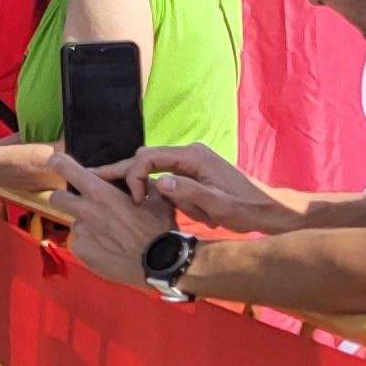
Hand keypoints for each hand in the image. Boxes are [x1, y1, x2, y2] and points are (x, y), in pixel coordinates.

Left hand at [52, 155, 173, 289]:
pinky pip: (80, 242)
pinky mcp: (80, 251)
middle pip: (57, 198)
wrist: (160, 264)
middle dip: (65, 199)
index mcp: (100, 193)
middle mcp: (85, 211)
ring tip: (108, 235)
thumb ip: (142, 185)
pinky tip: (108, 249)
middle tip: (82, 205)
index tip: (55, 162)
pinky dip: (90, 244)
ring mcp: (80, 232)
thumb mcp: (157, 199)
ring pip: (74, 224)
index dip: (58, 163)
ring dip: (86, 226)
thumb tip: (137, 178)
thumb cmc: (160, 229)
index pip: (66, 168)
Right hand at [105, 144, 279, 232]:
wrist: (271, 211)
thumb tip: (160, 182)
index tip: (136, 200)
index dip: (134, 175)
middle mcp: (190, 154)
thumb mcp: (219, 204)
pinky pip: (166, 179)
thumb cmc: (248, 208)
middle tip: (95, 183)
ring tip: (141, 202)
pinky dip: (158, 192)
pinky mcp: (194, 174)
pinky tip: (156, 206)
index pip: (149, 157)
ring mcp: (192, 163)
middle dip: (126, 176)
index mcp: (194, 156)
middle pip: (146, 159)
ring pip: (154, 170)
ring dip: (149, 190)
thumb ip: (189, 192)